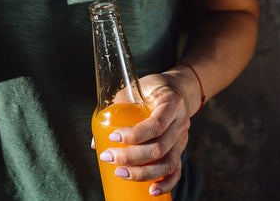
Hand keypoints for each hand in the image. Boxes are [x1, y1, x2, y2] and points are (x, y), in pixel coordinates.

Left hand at [95, 70, 194, 195]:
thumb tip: (97, 143)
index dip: (134, 135)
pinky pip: (176, 171)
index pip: (156, 124)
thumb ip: (115, 110)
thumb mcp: (134, 90)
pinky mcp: (180, 150)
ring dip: (143, 173)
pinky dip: (165, 183)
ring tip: (121, 173)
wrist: (177, 90)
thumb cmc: (151, 89)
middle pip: (159, 148)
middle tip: (109, 157)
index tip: (113, 137)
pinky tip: (151, 190)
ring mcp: (182, 139)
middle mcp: (181, 122)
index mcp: (172, 103)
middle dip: (131, 157)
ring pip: (167, 163)